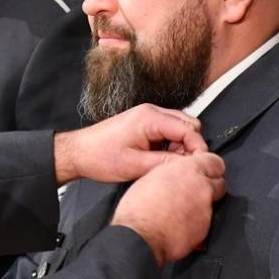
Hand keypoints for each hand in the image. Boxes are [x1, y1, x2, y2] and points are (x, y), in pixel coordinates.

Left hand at [53, 104, 206, 184]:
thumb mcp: (136, 165)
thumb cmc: (100, 157)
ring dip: (180, 147)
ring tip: (169, 165)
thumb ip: (166, 163)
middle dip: (191, 146)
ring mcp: (148, 116)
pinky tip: (161, 160)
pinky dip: (171, 145)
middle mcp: (151, 112)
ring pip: (179, 128)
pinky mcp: (144, 124)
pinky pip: (168, 131)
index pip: (188, 129)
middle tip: (183, 167)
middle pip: (188, 125)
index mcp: (150, 118)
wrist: (79, 153)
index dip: (197, 148)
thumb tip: (190, 166)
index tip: (199, 165)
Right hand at [111, 153, 225, 266]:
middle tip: (193, 191)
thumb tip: (175, 178)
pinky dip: (196, 224)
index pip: (215, 162)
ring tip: (180, 212)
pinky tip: (179, 226)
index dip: (209, 168)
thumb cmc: (138, 209)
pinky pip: (205, 224)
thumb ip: (172, 175)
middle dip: (209, 187)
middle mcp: (202, 188)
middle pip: (220, 184)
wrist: (140, 237)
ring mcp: (206, 210)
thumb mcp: (151, 178)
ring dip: (201, 207)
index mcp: (188, 170)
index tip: (204, 171)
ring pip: (212, 205)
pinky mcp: (205, 230)